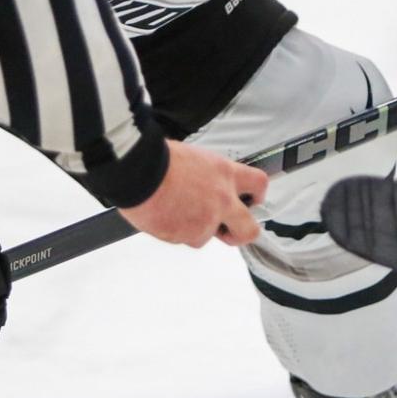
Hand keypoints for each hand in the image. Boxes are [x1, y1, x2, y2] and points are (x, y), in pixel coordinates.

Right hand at [117, 140, 267, 246]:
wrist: (138, 170)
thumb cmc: (159, 159)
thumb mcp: (194, 158)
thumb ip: (207, 177)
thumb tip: (205, 187)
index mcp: (224, 173)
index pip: (258, 184)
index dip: (257, 196)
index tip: (251, 201)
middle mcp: (221, 199)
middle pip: (249, 229)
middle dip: (240, 234)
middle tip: (228, 231)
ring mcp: (206, 221)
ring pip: (205, 236)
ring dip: (192, 229)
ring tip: (173, 210)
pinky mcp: (186, 235)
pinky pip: (183, 239)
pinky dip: (173, 231)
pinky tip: (162, 215)